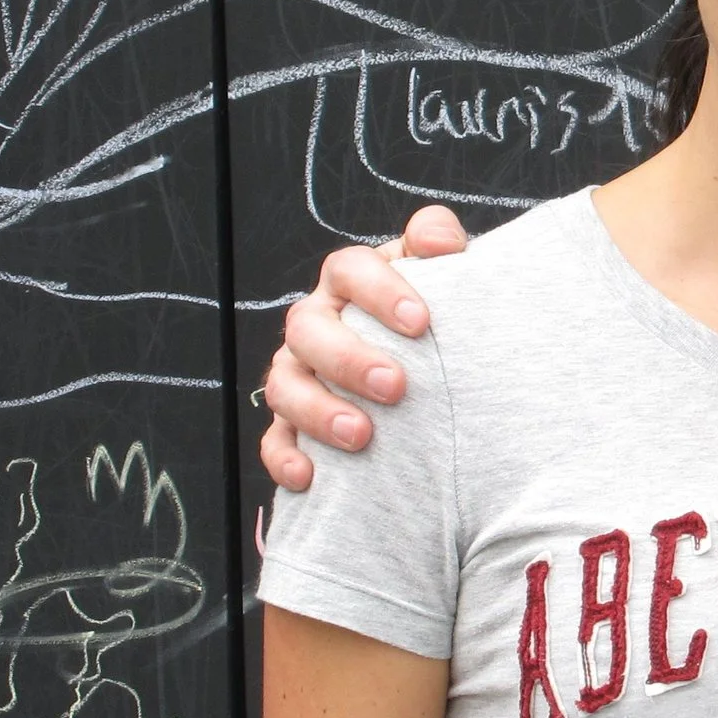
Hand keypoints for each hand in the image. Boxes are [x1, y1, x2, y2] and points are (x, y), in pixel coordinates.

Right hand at [260, 207, 468, 490]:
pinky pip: (274, 439)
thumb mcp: (441, 272)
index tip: (421, 322)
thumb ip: (439, 241)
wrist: (426, 359)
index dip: (380, 291)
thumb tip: (442, 241)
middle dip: (349, 359)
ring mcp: (297, 371)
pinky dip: (285, 457)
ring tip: (362, 436)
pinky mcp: (291, 420)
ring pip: (285, 386)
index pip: (350, 270)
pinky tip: (309, 476)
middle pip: (310, 330)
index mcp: (349, 280)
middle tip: (396, 386)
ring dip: (318, 411)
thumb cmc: (429, 314)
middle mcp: (315, 322)